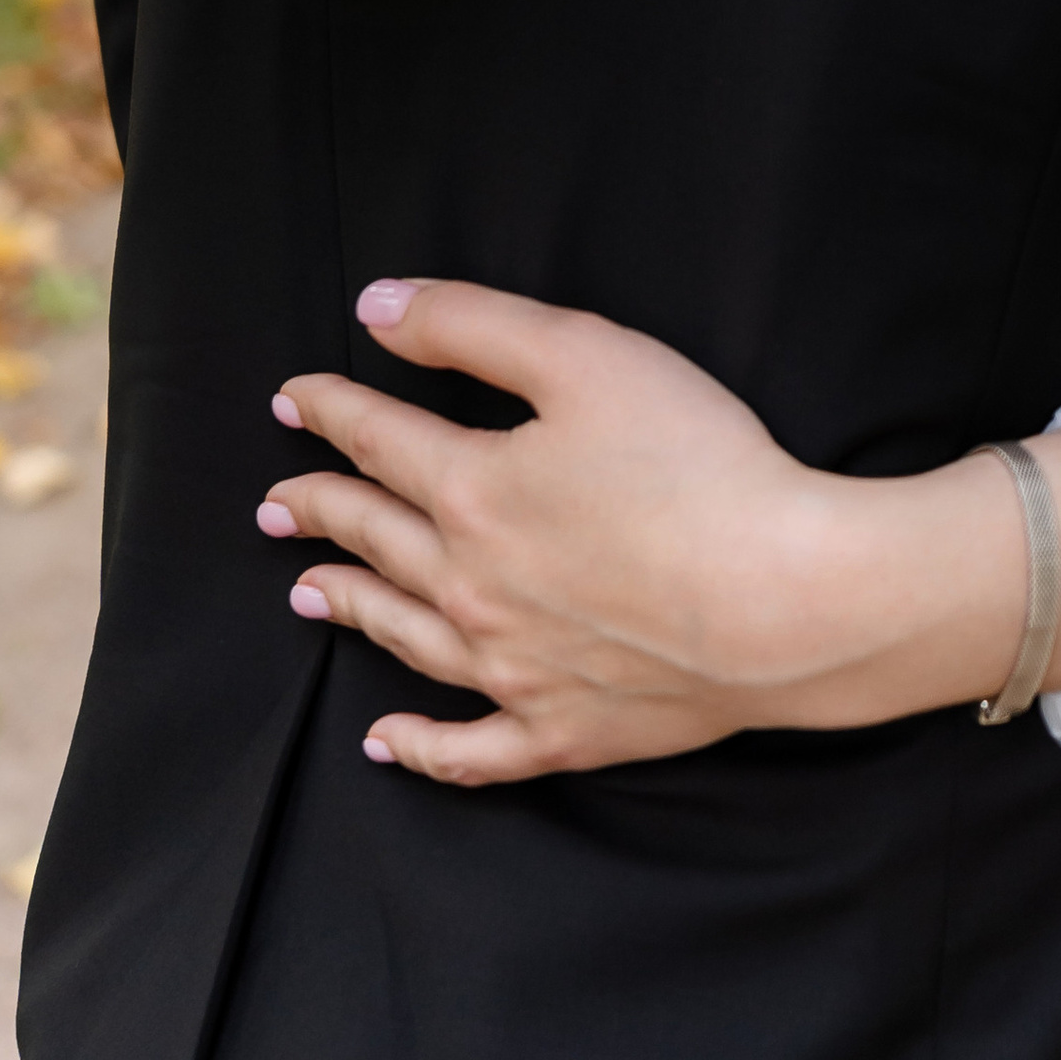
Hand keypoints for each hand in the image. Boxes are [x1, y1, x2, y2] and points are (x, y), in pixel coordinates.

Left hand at [258, 276, 1060, 785]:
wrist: (784, 600)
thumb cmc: (698, 466)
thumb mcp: (587, 356)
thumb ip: (475, 325)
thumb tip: (376, 309)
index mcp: (474, 490)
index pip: (380, 441)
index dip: (330, 412)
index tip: (293, 399)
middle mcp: (472, 586)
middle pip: (378, 539)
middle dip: (322, 512)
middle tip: (276, 505)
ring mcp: (512, 668)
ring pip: (405, 634)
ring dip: (349, 606)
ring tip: (305, 592)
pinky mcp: (564, 729)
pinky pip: (469, 750)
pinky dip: (420, 748)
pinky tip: (386, 743)